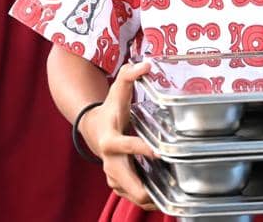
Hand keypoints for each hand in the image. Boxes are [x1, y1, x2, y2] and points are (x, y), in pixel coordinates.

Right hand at [80, 60, 157, 207]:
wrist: (93, 128)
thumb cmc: (110, 108)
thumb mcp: (117, 89)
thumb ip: (130, 74)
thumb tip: (146, 64)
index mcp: (109, 138)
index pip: (124, 145)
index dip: (140, 148)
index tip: (157, 151)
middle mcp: (108, 160)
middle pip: (123, 180)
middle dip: (142, 188)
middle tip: (166, 192)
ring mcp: (111, 172)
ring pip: (127, 192)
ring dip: (146, 197)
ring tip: (170, 199)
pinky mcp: (116, 181)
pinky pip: (129, 195)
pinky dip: (144, 199)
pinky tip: (162, 199)